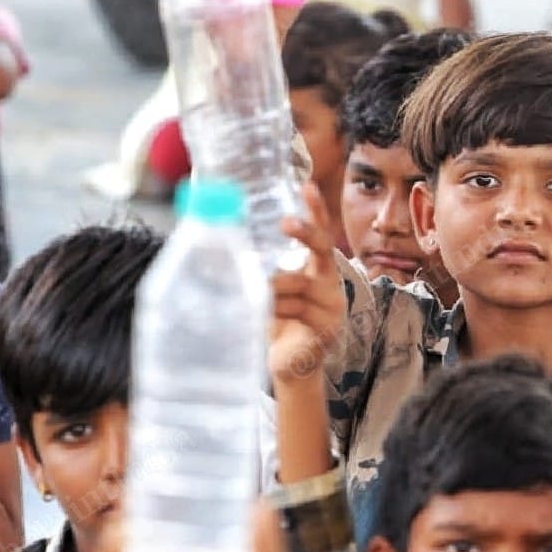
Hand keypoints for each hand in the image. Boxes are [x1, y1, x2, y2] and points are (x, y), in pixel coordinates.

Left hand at [270, 183, 346, 384]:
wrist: (291, 365)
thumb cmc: (279, 322)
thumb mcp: (270, 290)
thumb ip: (259, 268)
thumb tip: (218, 236)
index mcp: (320, 269)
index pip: (321, 233)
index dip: (316, 210)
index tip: (306, 186)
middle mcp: (332, 283)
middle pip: (323, 250)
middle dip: (305, 233)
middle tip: (285, 222)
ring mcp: (332, 306)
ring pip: (300, 284)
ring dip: (273, 285)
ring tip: (255, 289)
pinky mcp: (326, 329)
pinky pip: (298, 311)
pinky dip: (276, 309)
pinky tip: (263, 312)